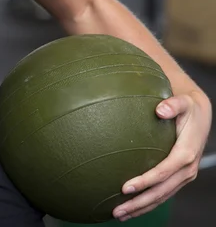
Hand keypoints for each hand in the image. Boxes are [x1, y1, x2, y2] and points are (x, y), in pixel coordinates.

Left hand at [112, 92, 211, 221]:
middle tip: (117, 210)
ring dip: (141, 208)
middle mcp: (186, 169)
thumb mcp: (183, 102)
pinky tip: (132, 207)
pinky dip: (148, 203)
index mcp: (186, 153)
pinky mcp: (178, 177)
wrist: (200, 114)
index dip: (145, 181)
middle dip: (139, 203)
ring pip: (161, 197)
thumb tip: (160, 109)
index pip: (163, 172)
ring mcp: (183, 175)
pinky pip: (163, 194)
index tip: (125, 187)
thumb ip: (173, 104)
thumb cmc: (188, 107)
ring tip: (119, 215)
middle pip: (161, 192)